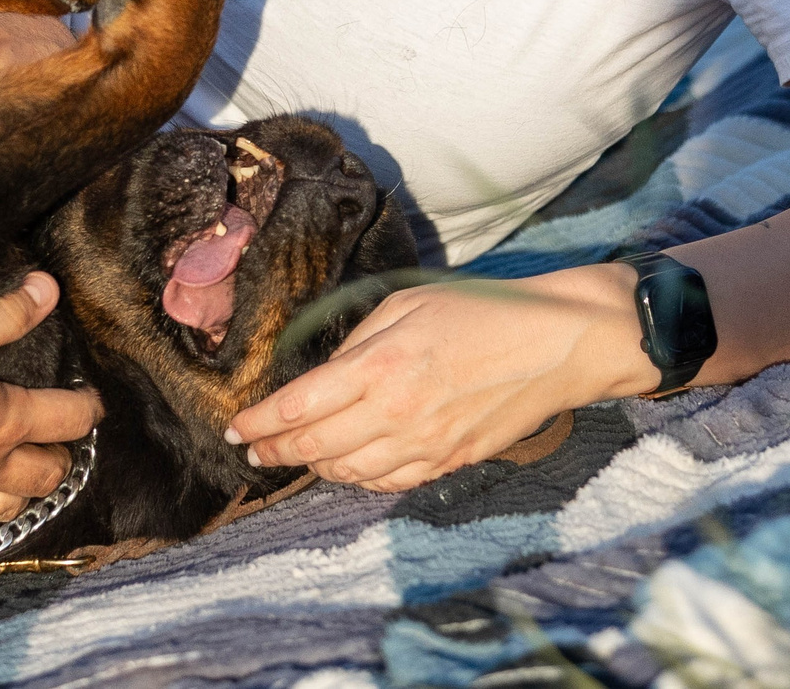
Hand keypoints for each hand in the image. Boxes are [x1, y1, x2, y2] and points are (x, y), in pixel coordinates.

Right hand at [0, 273, 101, 529]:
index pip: (70, 419)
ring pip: (9, 506)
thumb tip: (47, 288)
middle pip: (48, 474)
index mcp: (7, 423)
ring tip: (20, 480)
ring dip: (21, 493)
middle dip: (61, 459)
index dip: (88, 408)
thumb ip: (4, 316)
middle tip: (59, 445)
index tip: (92, 402)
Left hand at [222, 265, 657, 491]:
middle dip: (273, 451)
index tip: (234, 428)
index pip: (297, 408)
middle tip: (252, 449)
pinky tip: (345, 466)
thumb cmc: (481, 311)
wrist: (554, 345)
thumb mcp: (406, 305)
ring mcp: (424, 445)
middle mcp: (396, 414)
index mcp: (380, 367)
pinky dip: (356, 479)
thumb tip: (323, 378)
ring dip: (312, 467)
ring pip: (347, 473)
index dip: (258, 423)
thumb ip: (357, 344)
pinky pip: (388, 483)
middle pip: (314, 448)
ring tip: (292, 456)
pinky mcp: (449, 462)